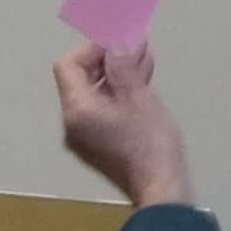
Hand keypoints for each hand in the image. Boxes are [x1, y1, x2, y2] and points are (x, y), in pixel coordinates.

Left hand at [50, 41, 193, 205]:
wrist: (161, 190)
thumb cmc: (149, 143)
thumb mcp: (137, 97)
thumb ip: (122, 66)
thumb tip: (113, 44)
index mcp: (77, 110)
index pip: (69, 66)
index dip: (91, 48)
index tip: (118, 40)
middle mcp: (73, 123)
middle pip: (80, 79)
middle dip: (108, 58)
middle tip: (135, 41)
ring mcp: (86, 135)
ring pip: (97, 93)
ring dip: (118, 72)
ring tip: (144, 54)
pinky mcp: (102, 143)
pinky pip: (105, 108)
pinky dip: (120, 92)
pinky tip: (143, 76)